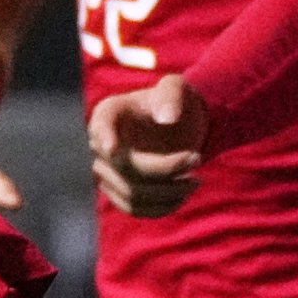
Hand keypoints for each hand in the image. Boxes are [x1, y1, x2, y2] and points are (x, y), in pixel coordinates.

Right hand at [88, 73, 207, 217]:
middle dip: (166, 168)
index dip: (104, 137)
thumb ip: (171, 95)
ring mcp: (105, 171)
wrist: (174, 125)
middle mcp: (100, 145)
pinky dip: (161, 207)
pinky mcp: (116, 192)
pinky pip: (134, 209)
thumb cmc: (172, 101)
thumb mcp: (176, 88)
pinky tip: (183, 195)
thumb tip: (167, 118)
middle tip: (197, 157)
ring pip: (132, 194)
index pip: (102, 126)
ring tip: (195, 180)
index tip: (112, 149)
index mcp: (109, 113)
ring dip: (169, 192)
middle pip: (126, 167)